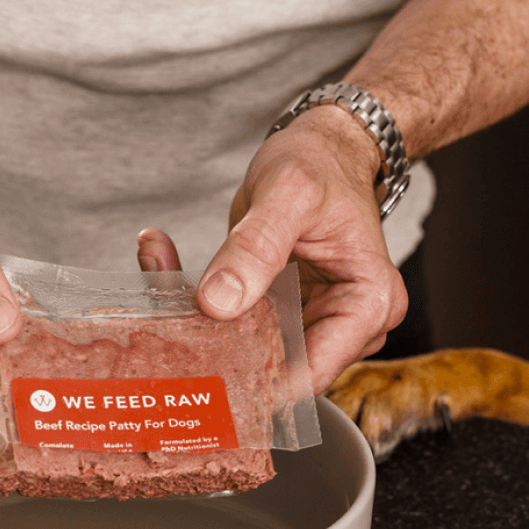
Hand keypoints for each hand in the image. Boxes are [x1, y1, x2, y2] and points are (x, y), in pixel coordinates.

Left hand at [142, 107, 407, 393]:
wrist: (321, 148)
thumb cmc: (320, 163)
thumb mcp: (289, 194)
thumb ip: (256, 248)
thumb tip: (219, 304)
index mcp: (369, 304)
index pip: (313, 372)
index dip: (257, 380)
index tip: (199, 367)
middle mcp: (349, 324)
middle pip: (279, 369)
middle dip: (220, 349)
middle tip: (165, 319)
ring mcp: (315, 322)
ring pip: (250, 352)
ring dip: (201, 324)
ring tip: (160, 272)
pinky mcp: (283, 314)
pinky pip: (236, 326)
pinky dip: (197, 301)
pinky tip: (162, 260)